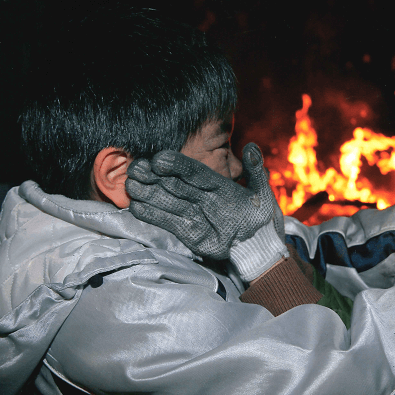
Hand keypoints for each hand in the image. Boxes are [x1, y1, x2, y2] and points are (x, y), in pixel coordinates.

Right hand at [127, 144, 287, 279]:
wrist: (259, 248)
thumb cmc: (262, 219)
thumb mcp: (263, 193)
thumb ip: (255, 171)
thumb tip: (252, 146)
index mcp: (216, 184)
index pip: (194, 172)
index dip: (177, 165)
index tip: (160, 159)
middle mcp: (200, 196)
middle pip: (174, 183)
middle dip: (154, 176)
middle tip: (136, 168)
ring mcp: (192, 213)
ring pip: (166, 200)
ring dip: (148, 193)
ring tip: (131, 185)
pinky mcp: (187, 231)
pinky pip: (166, 221)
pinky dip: (151, 215)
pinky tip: (136, 206)